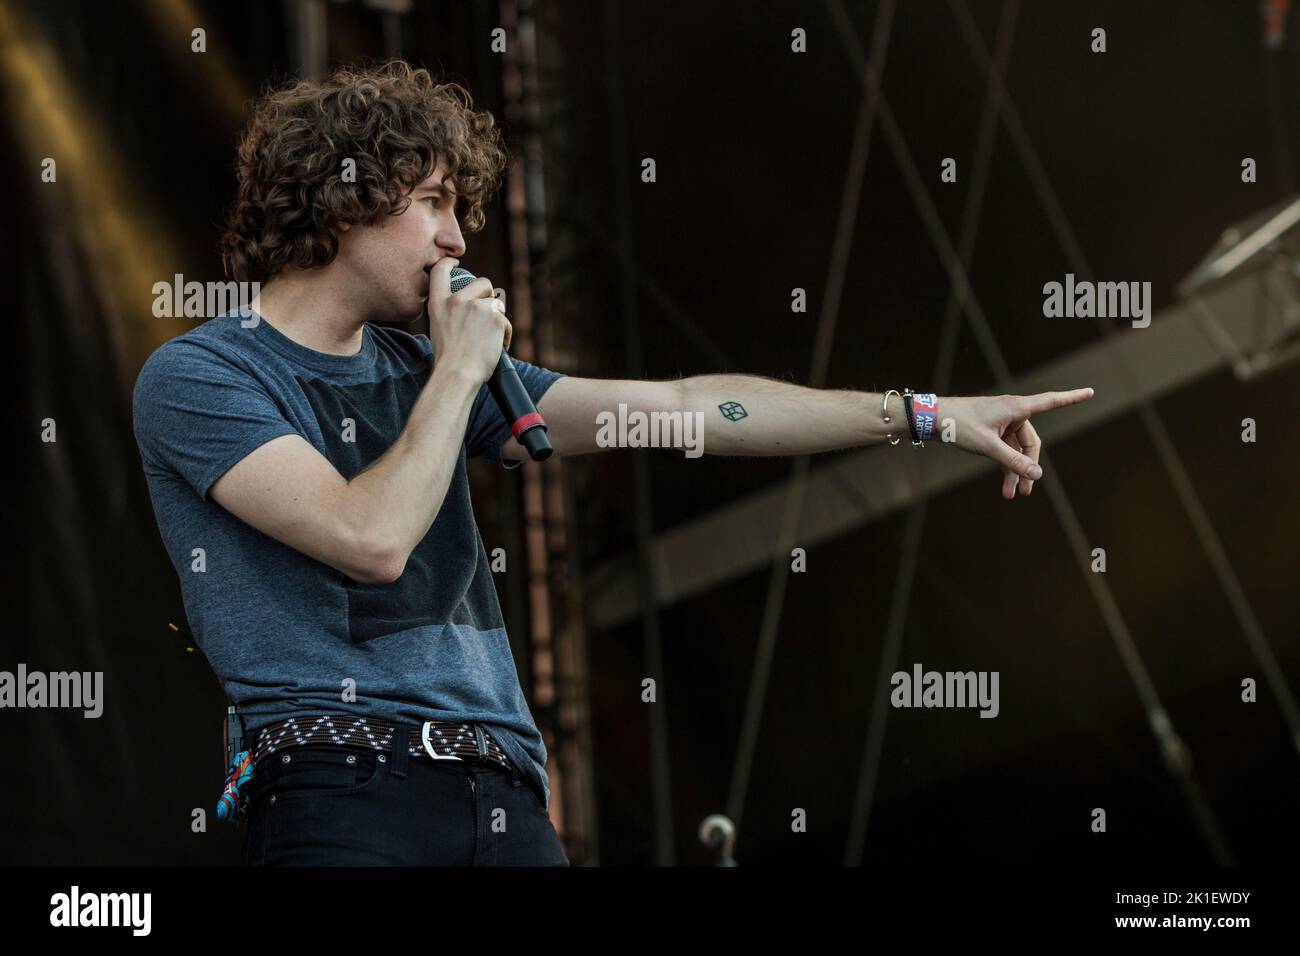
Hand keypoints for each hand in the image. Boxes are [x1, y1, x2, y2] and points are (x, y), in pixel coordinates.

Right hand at [426, 257, 512, 383]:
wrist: (457, 374)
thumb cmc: (448, 360)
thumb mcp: (439, 329)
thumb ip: (450, 312)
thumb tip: (467, 305)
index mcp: (438, 304)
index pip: (440, 271)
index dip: (449, 262)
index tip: (455, 262)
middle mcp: (457, 301)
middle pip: (482, 283)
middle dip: (489, 294)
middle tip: (488, 313)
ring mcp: (477, 307)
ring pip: (497, 304)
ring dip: (497, 319)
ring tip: (490, 339)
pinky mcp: (495, 317)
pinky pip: (505, 321)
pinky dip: (504, 334)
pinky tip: (497, 347)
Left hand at [938, 388, 1094, 498]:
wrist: (932, 419)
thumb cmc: (959, 425)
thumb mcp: (988, 446)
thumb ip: (1012, 461)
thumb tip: (1036, 474)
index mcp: (1016, 407)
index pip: (1050, 401)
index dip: (1071, 398)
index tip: (1091, 392)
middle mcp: (1012, 412)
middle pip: (1030, 442)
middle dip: (1028, 466)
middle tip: (1024, 493)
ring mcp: (1002, 422)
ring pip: (1017, 449)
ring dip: (1015, 471)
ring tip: (1011, 495)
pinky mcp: (992, 430)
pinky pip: (1006, 449)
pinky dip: (1005, 465)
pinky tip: (1004, 485)